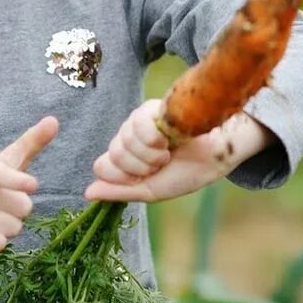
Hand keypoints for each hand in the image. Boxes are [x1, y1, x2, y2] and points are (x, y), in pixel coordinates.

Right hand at [0, 116, 58, 253]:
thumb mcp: (11, 159)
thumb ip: (33, 141)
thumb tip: (54, 120)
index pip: (2, 174)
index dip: (17, 180)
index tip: (33, 185)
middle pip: (21, 207)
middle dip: (22, 208)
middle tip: (10, 203)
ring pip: (13, 228)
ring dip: (12, 226)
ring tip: (0, 216)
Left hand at [84, 100, 274, 202]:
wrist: (216, 155)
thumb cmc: (186, 173)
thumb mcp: (151, 190)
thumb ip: (119, 191)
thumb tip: (86, 194)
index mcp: (124, 161)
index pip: (100, 166)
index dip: (122, 176)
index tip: (146, 177)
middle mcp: (125, 140)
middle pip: (112, 154)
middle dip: (140, 166)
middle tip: (161, 163)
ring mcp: (135, 123)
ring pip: (123, 140)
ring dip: (150, 153)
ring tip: (168, 151)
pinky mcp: (148, 108)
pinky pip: (137, 124)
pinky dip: (155, 138)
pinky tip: (169, 139)